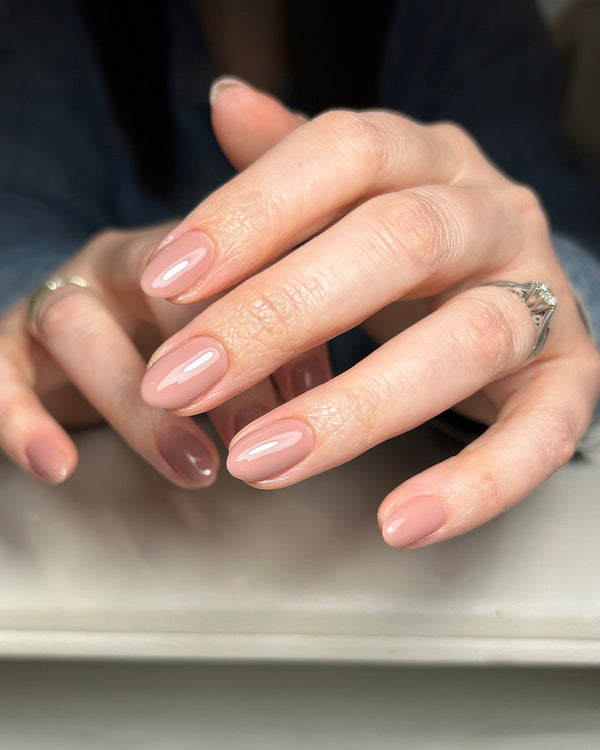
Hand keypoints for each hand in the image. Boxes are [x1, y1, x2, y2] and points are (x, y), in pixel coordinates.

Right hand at [0, 220, 330, 485]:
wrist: (95, 328)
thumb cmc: (181, 337)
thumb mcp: (235, 331)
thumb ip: (278, 348)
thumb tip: (318, 395)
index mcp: (190, 251)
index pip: (231, 264)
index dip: (272, 329)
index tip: (311, 399)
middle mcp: (122, 263)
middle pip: (160, 294)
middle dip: (214, 372)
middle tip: (257, 439)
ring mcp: (60, 294)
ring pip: (76, 326)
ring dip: (139, 405)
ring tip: (195, 467)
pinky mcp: (8, 341)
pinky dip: (21, 419)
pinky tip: (58, 465)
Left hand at [140, 78, 599, 547]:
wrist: (505, 282)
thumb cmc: (403, 246)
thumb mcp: (348, 193)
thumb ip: (288, 161)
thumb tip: (226, 102)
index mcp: (428, 158)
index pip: (341, 152)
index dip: (249, 213)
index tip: (163, 283)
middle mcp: (491, 214)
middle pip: (396, 244)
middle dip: (277, 316)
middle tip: (182, 384)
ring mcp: (539, 295)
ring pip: (466, 340)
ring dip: (355, 407)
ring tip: (258, 461)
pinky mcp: (569, 377)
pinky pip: (542, 433)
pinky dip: (474, 484)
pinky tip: (397, 522)